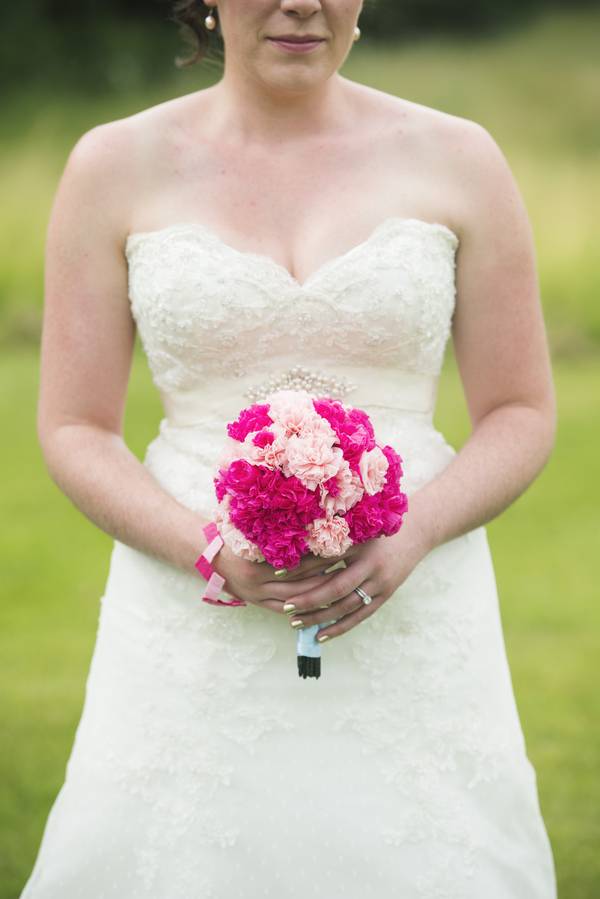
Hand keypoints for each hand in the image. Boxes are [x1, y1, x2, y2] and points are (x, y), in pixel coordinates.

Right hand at [211, 540, 359, 613]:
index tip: (340, 549)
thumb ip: (274, 528)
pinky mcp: (257, 603)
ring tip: (341, 586)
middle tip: (347, 569)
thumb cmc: (231, 536)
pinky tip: (321, 604)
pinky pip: (283, 610)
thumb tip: (308, 518)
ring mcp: (257, 596)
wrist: (208, 557)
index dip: (320, 557)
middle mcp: (257, 583)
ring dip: (318, 594)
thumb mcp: (250, 530)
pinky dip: (303, 608)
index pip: (297, 562)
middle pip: (299, 583)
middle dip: (325, 576)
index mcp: (256, 564)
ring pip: (295, 599)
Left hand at [278, 514, 432, 641]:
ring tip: (295, 623)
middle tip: (284, 607)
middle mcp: (370, 564)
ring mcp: (380, 582)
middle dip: (308, 598)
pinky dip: (339, 627)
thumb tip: (294, 550)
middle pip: (335, 586)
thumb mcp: (356, 529)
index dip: (300, 566)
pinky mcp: (386, 595)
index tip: (275, 573)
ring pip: (346, 605)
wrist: (416, 533)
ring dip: (319, 616)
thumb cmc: (377, 529)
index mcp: (360, 543)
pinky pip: (360, 616)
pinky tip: (319, 635)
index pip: (325, 558)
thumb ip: (330, 539)